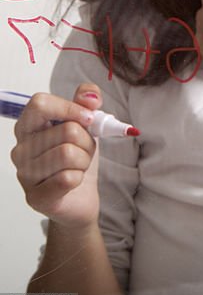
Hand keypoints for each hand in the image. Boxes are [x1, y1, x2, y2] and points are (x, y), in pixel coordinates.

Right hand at [11, 84, 102, 227]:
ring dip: (85, 160)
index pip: (40, 104)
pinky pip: (68, 178)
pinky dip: (80, 177)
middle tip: (83, 151)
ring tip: (77, 166)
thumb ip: (87, 103)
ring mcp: (25, 174)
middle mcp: (20, 149)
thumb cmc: (78, 156)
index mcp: (29, 126)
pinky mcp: (36, 197)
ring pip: (69, 153)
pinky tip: (72, 181)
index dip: (71, 108)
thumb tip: (91, 97)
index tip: (89, 118)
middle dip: (87, 141)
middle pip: (67, 130)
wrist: (80, 196)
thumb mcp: (86, 124)